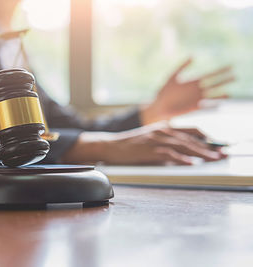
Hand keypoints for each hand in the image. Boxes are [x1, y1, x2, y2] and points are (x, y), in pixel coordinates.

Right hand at [61, 123, 226, 164]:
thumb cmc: (129, 146)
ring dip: (200, 153)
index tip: (218, 145)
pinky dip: (181, 159)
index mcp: (164, 127)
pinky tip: (191, 163)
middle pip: (190, 139)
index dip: (207, 138)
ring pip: (183, 145)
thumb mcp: (150, 140)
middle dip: (209, 147)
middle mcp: (162, 130)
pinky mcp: (148, 149)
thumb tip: (182, 156)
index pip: (190, 130)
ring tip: (213, 159)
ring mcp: (155, 139)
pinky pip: (169, 153)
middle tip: (222, 154)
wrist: (110, 146)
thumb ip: (166, 144)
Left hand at [141, 58, 234, 124]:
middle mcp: (197, 90)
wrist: (158, 107)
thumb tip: (193, 56)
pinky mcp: (193, 107)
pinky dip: (212, 104)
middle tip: (235, 76)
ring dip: (220, 94)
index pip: (210, 75)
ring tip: (229, 94)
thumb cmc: (163, 92)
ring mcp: (196, 99)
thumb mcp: (172, 77)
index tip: (230, 66)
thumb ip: (181, 66)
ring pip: (212, 95)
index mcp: (193, 82)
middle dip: (224, 80)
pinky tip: (218, 104)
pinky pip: (206, 105)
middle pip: (214, 84)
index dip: (220, 71)